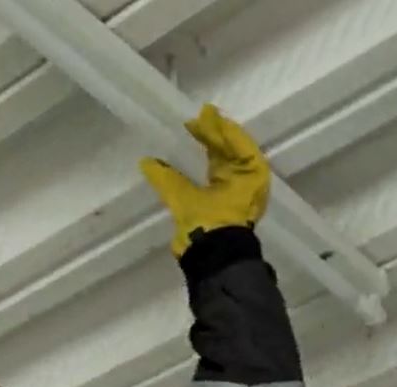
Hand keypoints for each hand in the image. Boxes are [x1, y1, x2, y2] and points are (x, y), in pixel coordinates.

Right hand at [140, 105, 270, 256]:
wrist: (215, 263)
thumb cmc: (208, 226)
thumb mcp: (186, 199)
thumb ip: (166, 178)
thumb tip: (147, 162)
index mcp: (249, 173)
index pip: (236, 140)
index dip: (217, 127)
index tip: (202, 114)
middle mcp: (249, 179)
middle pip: (232, 148)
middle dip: (214, 134)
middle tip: (195, 120)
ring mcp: (241, 190)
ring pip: (227, 160)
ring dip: (212, 147)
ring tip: (195, 131)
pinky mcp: (230, 201)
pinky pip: (221, 173)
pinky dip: (209, 163)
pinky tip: (196, 155)